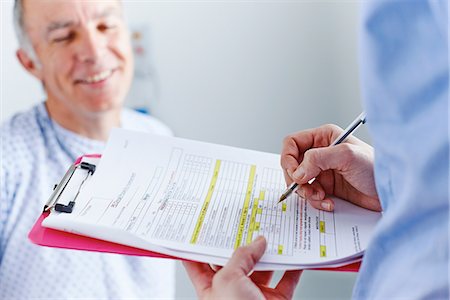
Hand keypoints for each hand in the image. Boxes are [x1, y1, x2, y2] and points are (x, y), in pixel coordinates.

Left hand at [183, 236, 301, 299]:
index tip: (204, 226)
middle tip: (246, 222)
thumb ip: (242, 257)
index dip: (201, 244)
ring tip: (273, 233)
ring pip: (263, 268)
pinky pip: (287, 280)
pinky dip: (293, 267)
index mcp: (211, 287)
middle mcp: (232, 290)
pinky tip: (294, 255)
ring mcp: (255, 296)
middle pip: (237, 260)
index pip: (200, 262)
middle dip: (242, 242)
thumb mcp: (228, 280)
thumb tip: (258, 243)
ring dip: (270, 252)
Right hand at [281, 124, 380, 211]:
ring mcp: (322, 171)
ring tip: (321, 197)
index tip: (294, 173)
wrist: (392, 191)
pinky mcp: (327, 188)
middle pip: (292, 165)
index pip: (292, 143)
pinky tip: (329, 203)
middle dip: (297, 180)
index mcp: (323, 137)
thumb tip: (297, 172)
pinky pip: (310, 195)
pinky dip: (316, 201)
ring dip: (306, 193)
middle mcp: (320, 153)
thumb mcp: (347, 156)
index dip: (288, 158)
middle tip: (307, 189)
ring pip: (299, 182)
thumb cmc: (376, 167)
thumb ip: (318, 158)